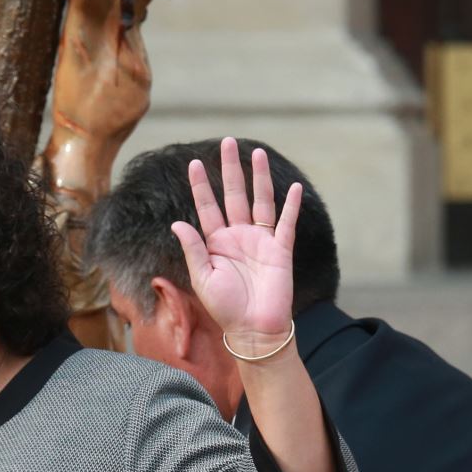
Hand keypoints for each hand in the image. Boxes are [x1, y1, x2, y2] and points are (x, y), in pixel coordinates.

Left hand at [171, 138, 300, 349]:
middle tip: (228, 142)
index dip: (200, 185)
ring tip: (256, 154)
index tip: (194, 163)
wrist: (253, 328)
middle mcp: (238, 236)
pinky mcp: (281, 249)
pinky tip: (293, 186)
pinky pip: (286, 222)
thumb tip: (177, 222)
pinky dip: (291, 205)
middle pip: (234, 195)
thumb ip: (193, 248)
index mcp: (215, 242)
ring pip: (260, 201)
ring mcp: (260, 240)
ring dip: (259, 178)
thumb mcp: (202, 277)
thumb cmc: (225, 307)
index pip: (207, 207)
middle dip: (230, 169)